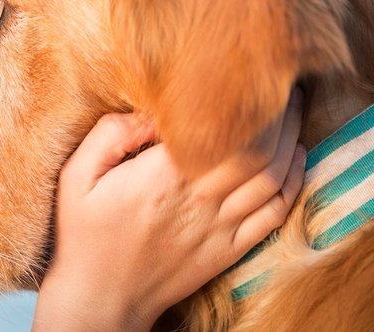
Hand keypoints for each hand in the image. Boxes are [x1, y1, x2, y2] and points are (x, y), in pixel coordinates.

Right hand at [33, 89, 304, 331]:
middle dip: (280, 112)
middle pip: (259, 150)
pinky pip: (275, 214)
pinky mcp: (229, 250)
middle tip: (285, 82)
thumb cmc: (84, 234)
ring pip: (273, 178)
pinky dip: (293, 183)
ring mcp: (219, 228)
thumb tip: (150, 111)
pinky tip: (296, 158)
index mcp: (161, 177)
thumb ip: (110, 134)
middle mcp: (198, 200)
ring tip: (294, 109)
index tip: (251, 73)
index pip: (223, 131)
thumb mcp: (77, 176)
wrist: (100, 300)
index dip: (248, 101)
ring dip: (291, 140)